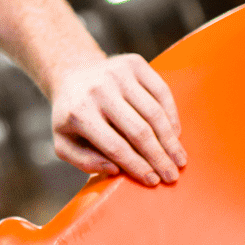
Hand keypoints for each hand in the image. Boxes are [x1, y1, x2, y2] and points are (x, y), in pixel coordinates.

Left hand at [50, 54, 186, 185]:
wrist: (72, 74)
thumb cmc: (71, 116)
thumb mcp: (64, 142)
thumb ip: (84, 161)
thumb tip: (115, 169)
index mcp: (79, 113)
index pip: (115, 146)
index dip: (137, 166)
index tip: (153, 181)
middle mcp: (98, 90)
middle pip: (138, 131)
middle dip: (159, 157)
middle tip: (172, 176)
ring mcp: (117, 73)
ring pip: (154, 112)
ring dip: (170, 140)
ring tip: (180, 159)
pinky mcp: (134, 63)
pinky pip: (161, 91)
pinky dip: (171, 115)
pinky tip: (175, 134)